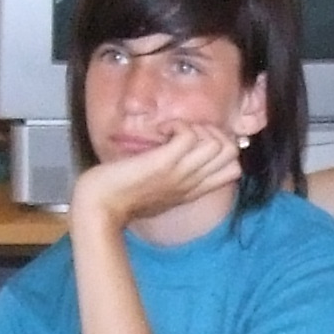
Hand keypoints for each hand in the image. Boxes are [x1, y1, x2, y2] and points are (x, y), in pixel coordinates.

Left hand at [71, 123, 242, 228]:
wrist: (99, 208)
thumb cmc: (120, 197)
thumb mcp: (156, 189)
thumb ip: (173, 176)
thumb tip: (176, 151)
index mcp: (192, 189)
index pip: (234, 169)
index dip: (221, 148)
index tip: (194, 143)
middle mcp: (192, 181)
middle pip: (233, 153)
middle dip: (214, 132)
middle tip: (184, 133)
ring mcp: (180, 172)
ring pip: (220, 144)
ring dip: (198, 128)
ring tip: (172, 132)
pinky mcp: (164, 163)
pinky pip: (190, 135)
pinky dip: (177, 125)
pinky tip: (160, 131)